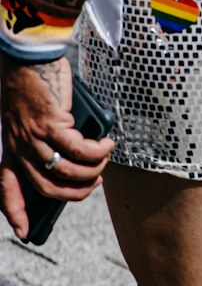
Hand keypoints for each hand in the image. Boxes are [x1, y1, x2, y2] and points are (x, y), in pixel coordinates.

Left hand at [0, 55, 113, 239]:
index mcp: (10, 146)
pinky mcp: (50, 124)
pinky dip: (98, 151)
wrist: (29, 54)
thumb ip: (48, 143)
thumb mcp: (35, 119)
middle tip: (95, 183)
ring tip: (105, 158)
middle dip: (77, 193)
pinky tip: (106, 142)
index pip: (6, 187)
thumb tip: (76, 164)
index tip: (23, 232)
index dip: (14, 212)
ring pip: (67, 172)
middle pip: (48, 188)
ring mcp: (33, 136)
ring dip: (92, 171)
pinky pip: (80, 150)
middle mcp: (18, 145)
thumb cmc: (34, 83)